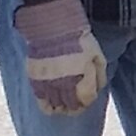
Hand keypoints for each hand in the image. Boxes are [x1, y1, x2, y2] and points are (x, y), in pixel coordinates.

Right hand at [13, 0, 107, 114]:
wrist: (53, 27)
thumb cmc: (79, 39)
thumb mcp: (97, 55)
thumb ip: (99, 75)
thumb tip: (98, 88)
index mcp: (83, 77)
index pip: (86, 100)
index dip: (87, 102)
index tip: (86, 100)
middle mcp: (66, 84)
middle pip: (71, 106)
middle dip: (75, 108)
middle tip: (76, 106)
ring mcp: (49, 83)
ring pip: (56, 107)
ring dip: (62, 108)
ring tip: (64, 106)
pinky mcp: (36, 80)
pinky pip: (41, 101)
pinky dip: (47, 106)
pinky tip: (51, 106)